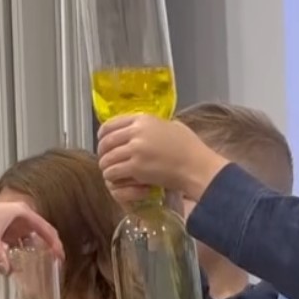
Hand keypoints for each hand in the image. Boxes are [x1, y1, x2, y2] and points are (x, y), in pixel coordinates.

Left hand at [0, 199, 63, 273]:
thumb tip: (6, 271)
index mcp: (23, 213)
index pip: (46, 229)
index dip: (55, 243)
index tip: (60, 257)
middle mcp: (22, 218)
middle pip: (42, 234)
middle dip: (49, 249)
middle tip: (55, 264)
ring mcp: (15, 225)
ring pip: (31, 241)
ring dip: (34, 253)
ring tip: (40, 268)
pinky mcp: (8, 232)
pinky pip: (20, 244)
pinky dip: (21, 254)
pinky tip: (19, 266)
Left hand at [97, 115, 229, 201]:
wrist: (196, 166)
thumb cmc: (189, 147)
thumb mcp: (171, 126)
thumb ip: (155, 125)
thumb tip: (146, 127)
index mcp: (143, 119)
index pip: (111, 124)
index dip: (102, 135)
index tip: (102, 142)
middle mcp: (136, 132)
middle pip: (106, 141)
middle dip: (102, 152)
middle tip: (105, 159)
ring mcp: (135, 149)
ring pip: (107, 158)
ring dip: (106, 166)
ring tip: (110, 171)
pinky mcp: (136, 167)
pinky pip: (113, 171)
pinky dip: (111, 176)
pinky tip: (115, 179)